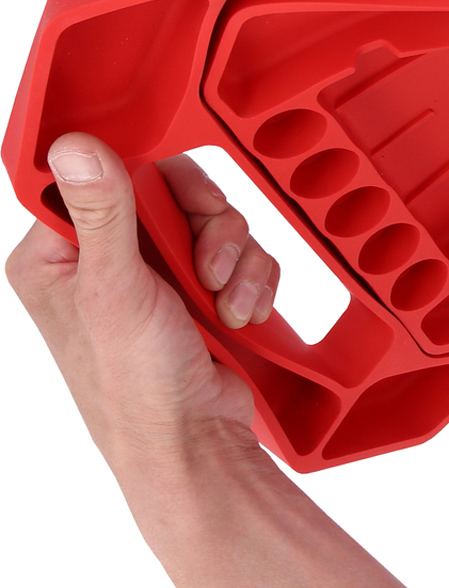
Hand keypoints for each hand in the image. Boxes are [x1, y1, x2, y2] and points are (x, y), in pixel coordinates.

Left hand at [6, 133, 279, 467]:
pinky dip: (250, 280)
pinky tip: (240, 312)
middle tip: (209, 262)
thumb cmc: (137, 387)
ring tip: (227, 302)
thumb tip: (75, 146)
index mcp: (58, 254)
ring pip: (211, 221)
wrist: (195, 442)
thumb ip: (102, 214)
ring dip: (235, 259)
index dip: (148, 178)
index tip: (180, 199)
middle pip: (168, 192)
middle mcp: (104, 259)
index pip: (101, 176)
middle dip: (206, 227)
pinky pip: (239, 252)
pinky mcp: (198, 290)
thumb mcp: (117, 291)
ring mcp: (155, 275)